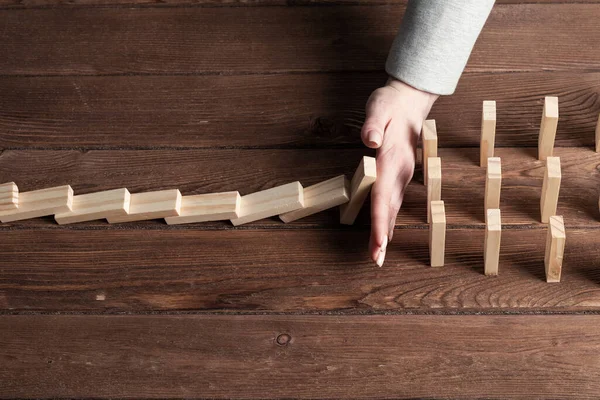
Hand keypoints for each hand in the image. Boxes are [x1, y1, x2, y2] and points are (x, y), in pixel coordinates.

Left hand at [361, 78, 437, 266]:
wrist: (411, 100)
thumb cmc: (391, 104)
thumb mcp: (379, 106)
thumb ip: (374, 124)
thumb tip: (370, 141)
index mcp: (392, 159)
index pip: (384, 194)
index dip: (381, 221)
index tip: (379, 242)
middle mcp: (400, 171)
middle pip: (390, 208)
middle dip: (383, 236)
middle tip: (376, 260)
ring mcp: (402, 175)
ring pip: (393, 208)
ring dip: (386, 232)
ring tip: (378, 255)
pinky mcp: (400, 175)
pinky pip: (393, 202)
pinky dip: (388, 220)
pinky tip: (385, 235)